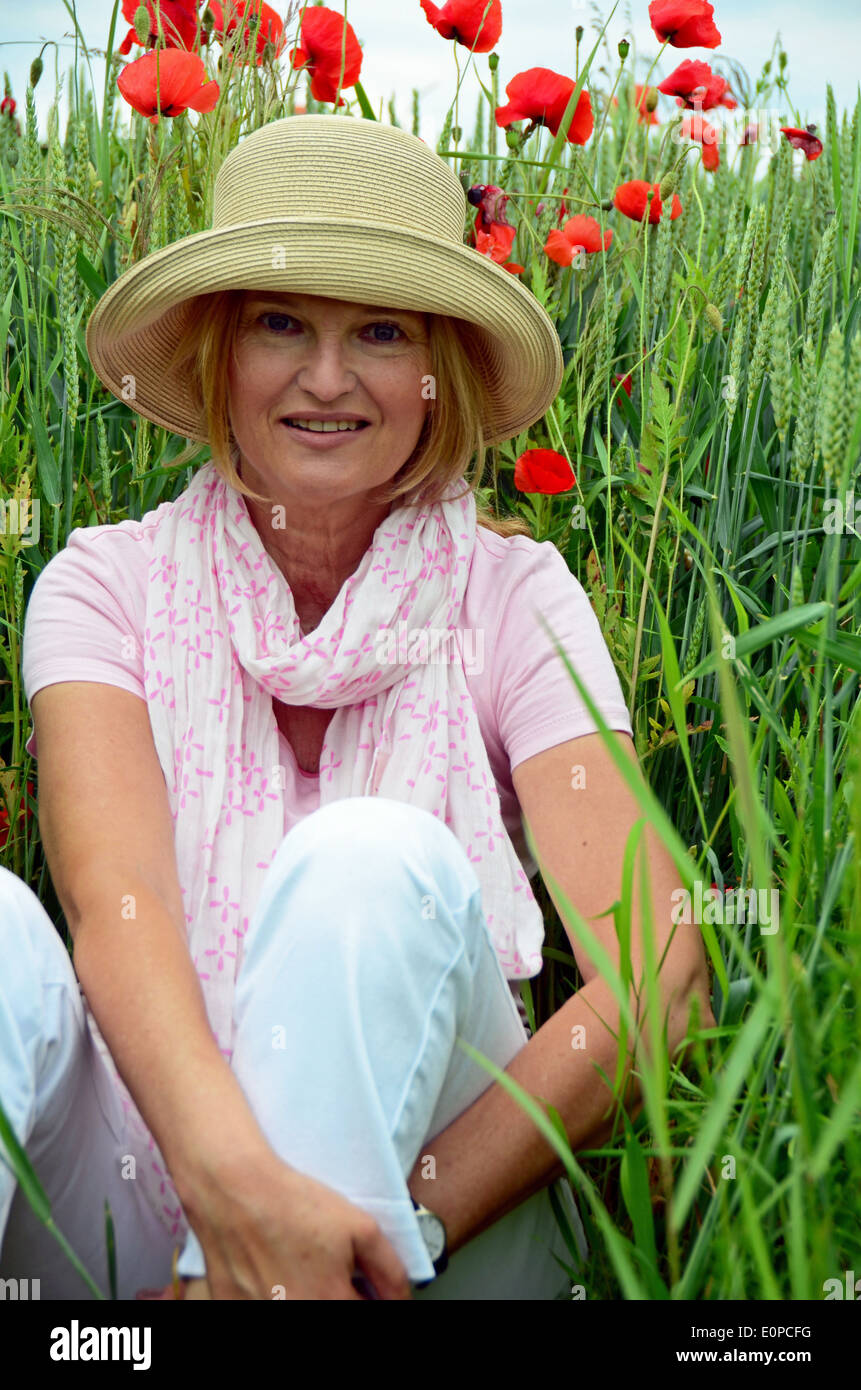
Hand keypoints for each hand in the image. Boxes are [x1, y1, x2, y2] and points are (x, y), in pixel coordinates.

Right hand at [177, 1147, 413, 1300]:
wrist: (235, 1189)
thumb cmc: (293, 1204)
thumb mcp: (360, 1227)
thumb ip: (389, 1270)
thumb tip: (402, 1298)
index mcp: (329, 1302)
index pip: (367, 1315)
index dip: (370, 1298)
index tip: (365, 1288)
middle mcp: (294, 1315)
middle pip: (333, 1312)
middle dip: (338, 1294)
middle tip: (331, 1272)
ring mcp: (258, 1314)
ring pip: (297, 1307)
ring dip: (305, 1293)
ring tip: (299, 1267)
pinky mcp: (231, 1306)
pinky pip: (260, 1306)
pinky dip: (270, 1294)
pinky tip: (270, 1270)